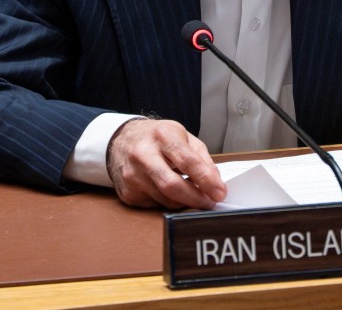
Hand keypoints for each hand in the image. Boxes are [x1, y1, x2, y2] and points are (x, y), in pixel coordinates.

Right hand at [106, 118, 226, 209]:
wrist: (121, 141)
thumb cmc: (156, 138)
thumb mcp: (182, 136)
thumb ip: (200, 157)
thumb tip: (215, 180)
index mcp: (162, 136)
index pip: (187, 161)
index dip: (206, 179)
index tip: (220, 192)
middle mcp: (143, 155)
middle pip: (172, 186)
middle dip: (196, 198)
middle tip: (210, 202)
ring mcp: (132, 176)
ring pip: (166, 200)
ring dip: (185, 202)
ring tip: (194, 195)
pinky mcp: (128, 193)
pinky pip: (155, 205)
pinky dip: (169, 202)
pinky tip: (172, 193)